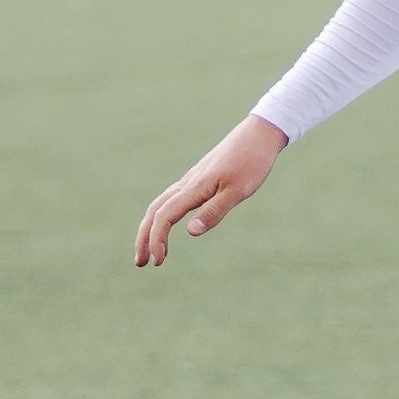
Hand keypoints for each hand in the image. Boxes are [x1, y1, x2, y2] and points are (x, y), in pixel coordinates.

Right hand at [136, 116, 287, 266]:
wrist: (258, 136)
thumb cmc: (251, 163)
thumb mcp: (237, 191)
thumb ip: (214, 211)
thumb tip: (190, 232)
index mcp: (193, 189)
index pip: (164, 217)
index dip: (157, 240)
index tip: (157, 261)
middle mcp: (186, 184)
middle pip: (154, 212)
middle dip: (144, 238)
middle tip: (140, 263)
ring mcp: (191, 180)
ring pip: (160, 204)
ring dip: (151, 227)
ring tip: (150, 249)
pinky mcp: (198, 179)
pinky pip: (171, 198)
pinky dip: (162, 214)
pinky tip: (167, 223)